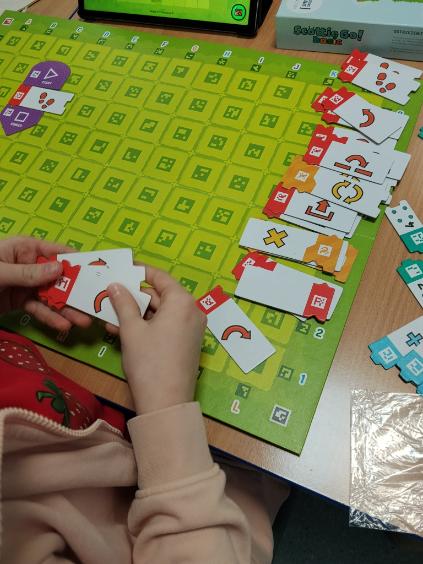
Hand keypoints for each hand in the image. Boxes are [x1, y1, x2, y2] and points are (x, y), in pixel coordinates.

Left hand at [0, 236, 90, 331]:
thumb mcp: (0, 271)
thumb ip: (27, 272)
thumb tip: (59, 269)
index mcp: (25, 249)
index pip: (57, 252)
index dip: (76, 262)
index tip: (95, 273)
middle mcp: (30, 265)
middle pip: (59, 278)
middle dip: (76, 291)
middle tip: (92, 304)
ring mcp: (26, 284)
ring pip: (52, 296)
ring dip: (67, 309)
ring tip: (83, 321)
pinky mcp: (20, 301)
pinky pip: (39, 309)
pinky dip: (50, 318)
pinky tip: (63, 325)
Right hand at [107, 266, 205, 414]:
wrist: (166, 403)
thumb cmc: (149, 361)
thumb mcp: (132, 329)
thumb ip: (123, 303)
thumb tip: (115, 285)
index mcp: (182, 301)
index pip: (160, 277)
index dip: (140, 271)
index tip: (122, 269)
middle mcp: (192, 311)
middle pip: (160, 295)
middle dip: (134, 297)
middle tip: (110, 297)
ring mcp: (192, 329)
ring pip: (161, 313)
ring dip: (137, 314)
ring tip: (110, 318)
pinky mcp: (188, 343)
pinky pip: (166, 326)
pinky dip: (147, 326)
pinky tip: (123, 331)